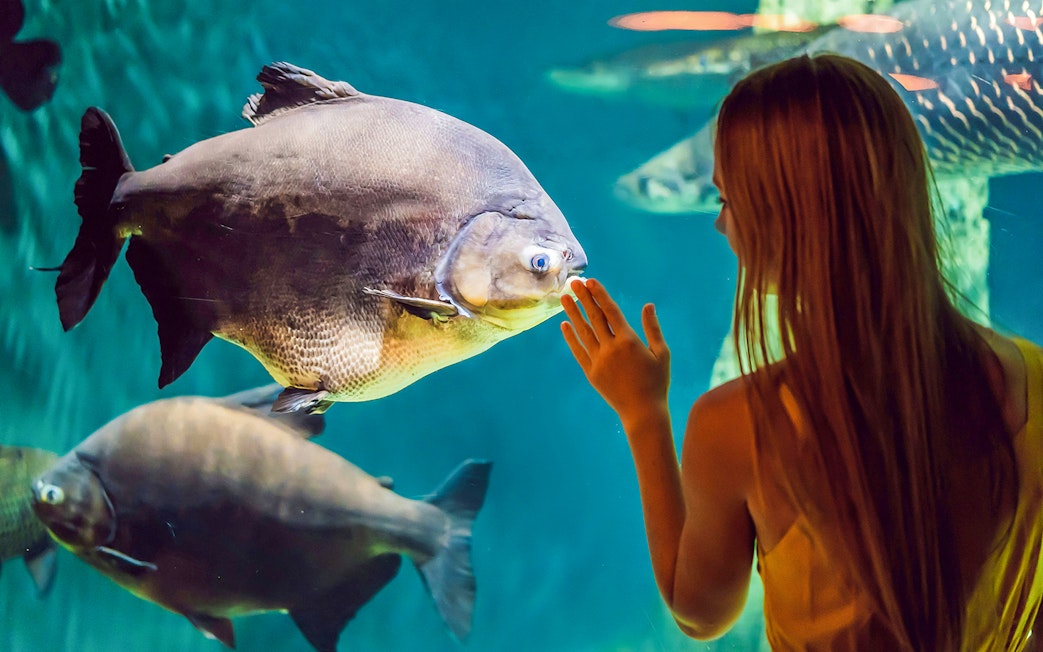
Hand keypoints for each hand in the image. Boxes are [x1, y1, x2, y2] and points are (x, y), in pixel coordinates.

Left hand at [560, 278, 670, 422]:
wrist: (642, 412)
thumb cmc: (657, 382)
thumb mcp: (662, 354)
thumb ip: (653, 328)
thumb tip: (648, 305)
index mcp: (629, 341)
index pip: (611, 311)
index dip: (600, 295)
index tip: (591, 281)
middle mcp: (611, 349)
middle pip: (594, 317)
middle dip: (584, 298)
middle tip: (574, 282)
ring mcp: (599, 361)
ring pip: (583, 332)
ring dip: (573, 313)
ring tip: (565, 298)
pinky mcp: (591, 373)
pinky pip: (578, 351)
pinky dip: (571, 337)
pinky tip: (564, 325)